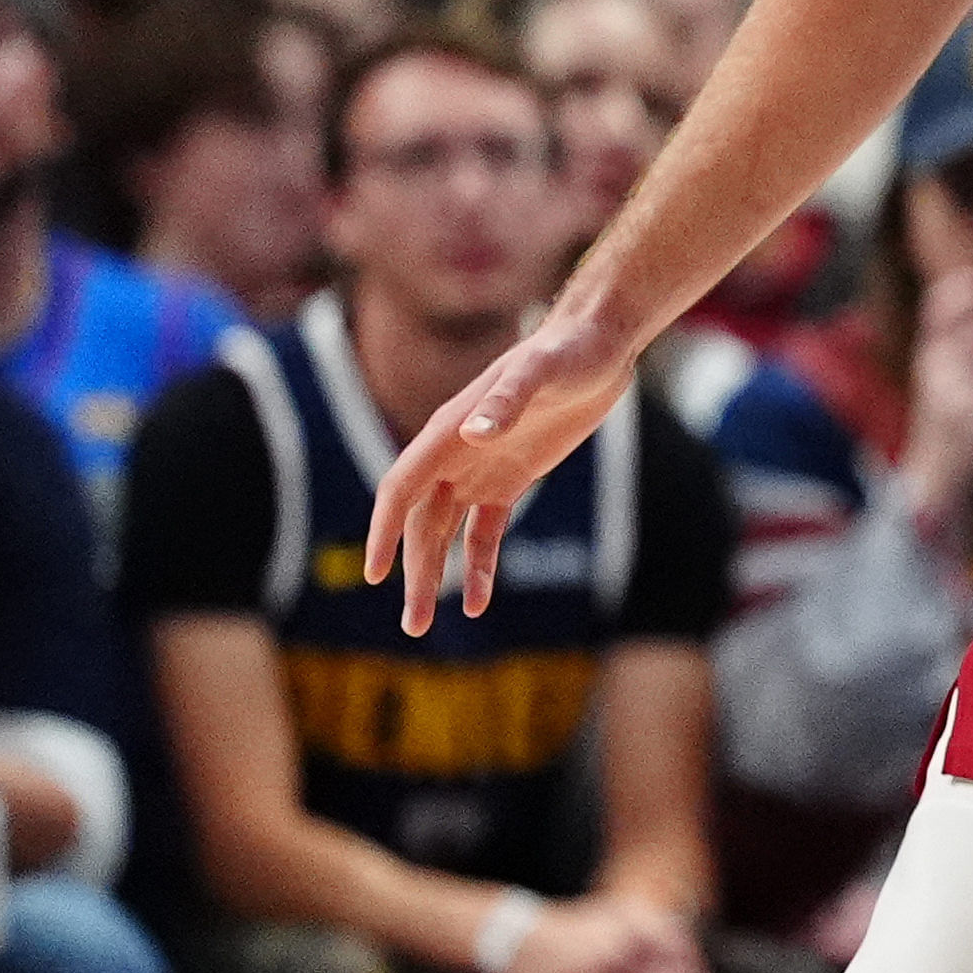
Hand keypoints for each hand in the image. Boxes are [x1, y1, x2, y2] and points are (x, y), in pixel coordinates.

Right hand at [369, 302, 643, 628]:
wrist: (598, 345)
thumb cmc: (566, 352)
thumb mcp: (540, 373)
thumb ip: (507, 399)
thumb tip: (474, 431)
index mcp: (448, 432)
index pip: (402, 488)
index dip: (385, 531)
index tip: (375, 573)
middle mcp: (455, 453)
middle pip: (419, 524)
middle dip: (413, 573)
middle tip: (412, 627)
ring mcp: (480, 468)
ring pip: (444, 533)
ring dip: (435, 576)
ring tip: (426, 625)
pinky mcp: (510, 479)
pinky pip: (484, 531)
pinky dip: (479, 566)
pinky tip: (479, 602)